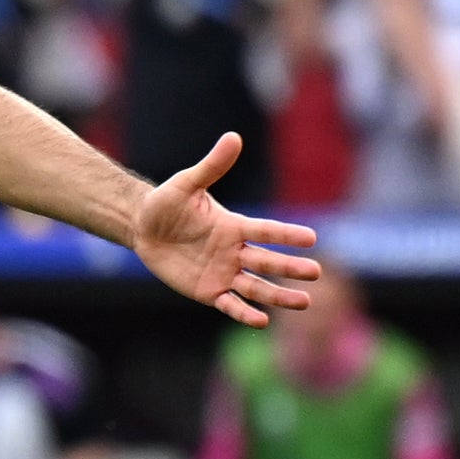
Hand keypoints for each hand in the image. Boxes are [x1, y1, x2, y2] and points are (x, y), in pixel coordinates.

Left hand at [122, 133, 318, 325]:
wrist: (144, 228)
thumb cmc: (166, 203)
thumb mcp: (186, 184)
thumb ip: (212, 166)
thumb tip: (233, 137)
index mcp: (233, 226)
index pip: (265, 231)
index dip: (286, 234)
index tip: (312, 238)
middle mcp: (234, 251)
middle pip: (267, 261)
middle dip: (290, 267)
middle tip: (316, 272)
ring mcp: (223, 272)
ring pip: (256, 286)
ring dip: (278, 295)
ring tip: (304, 302)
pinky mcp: (208, 291)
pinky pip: (230, 304)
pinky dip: (244, 312)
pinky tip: (262, 321)